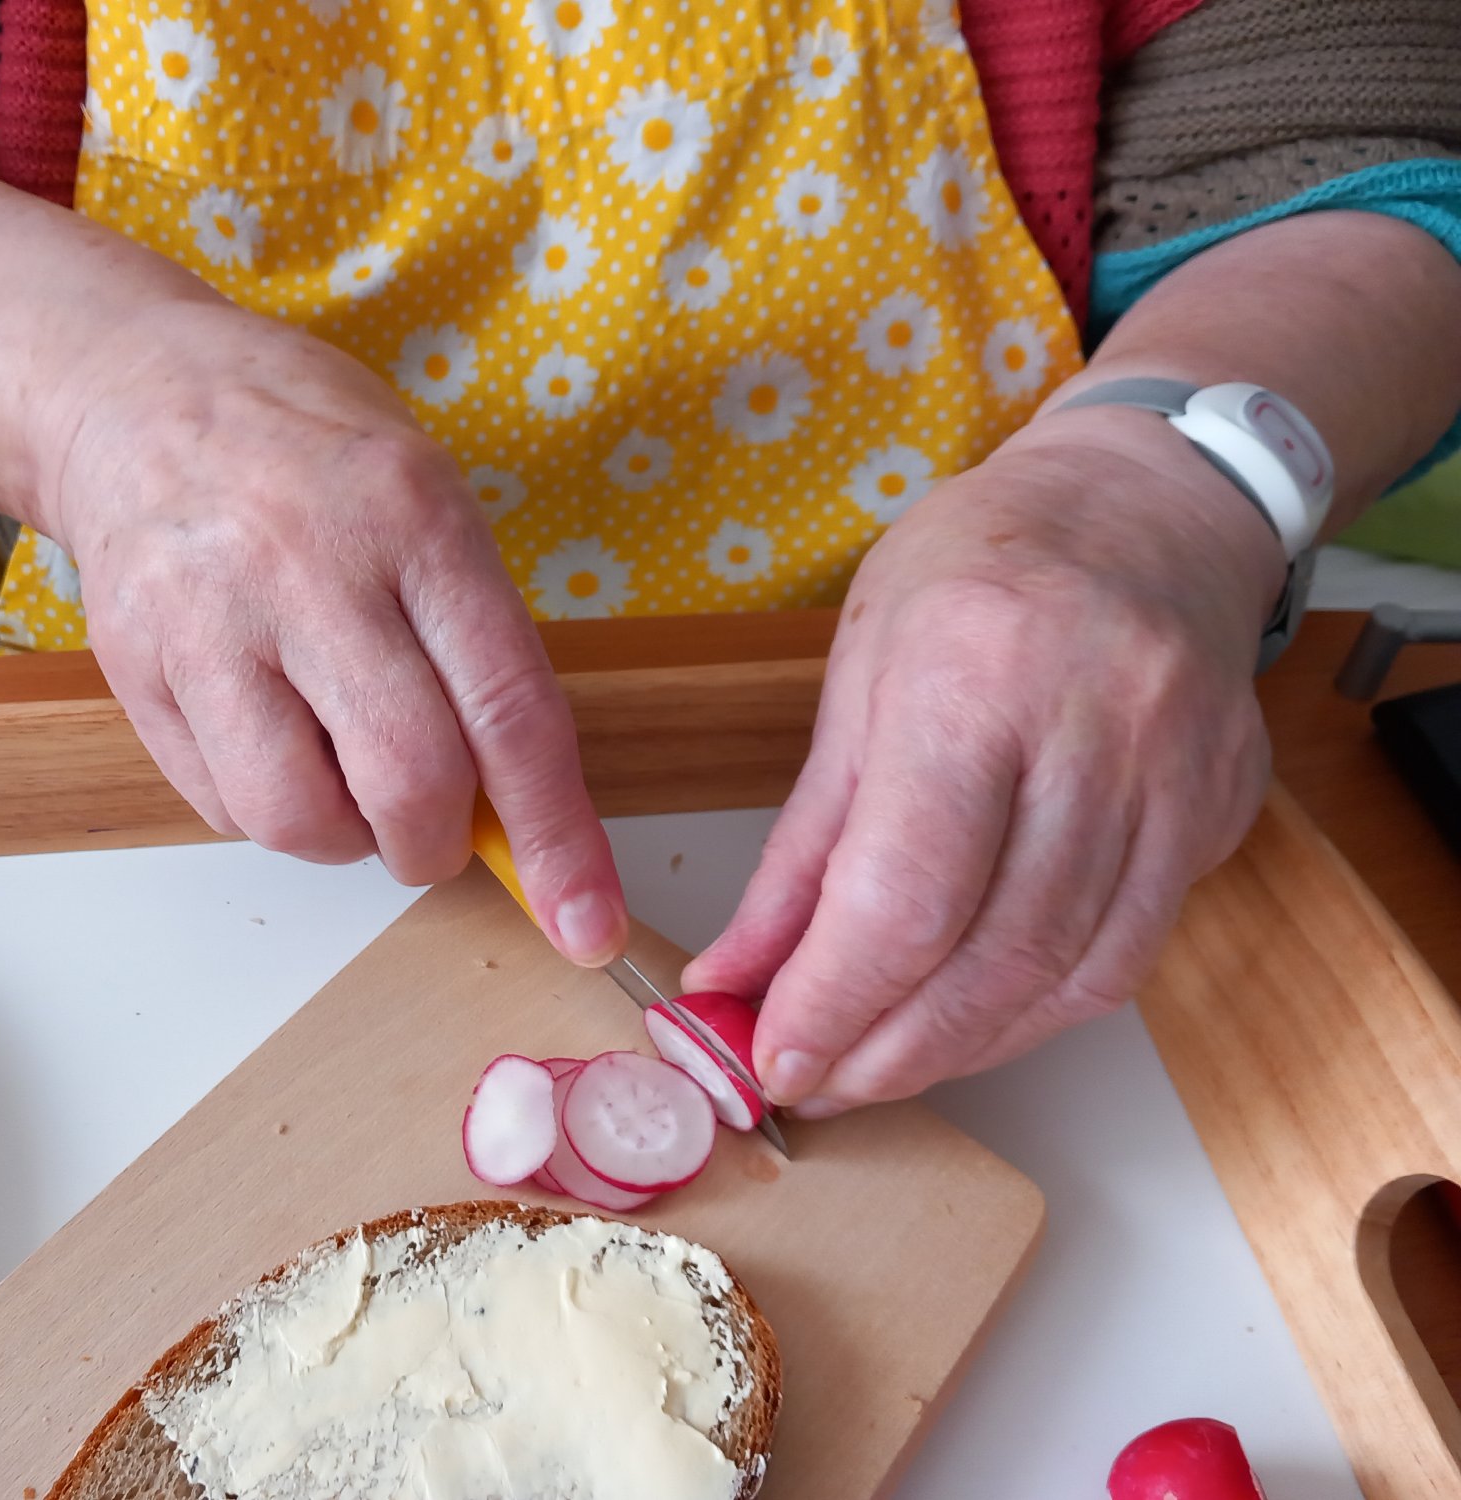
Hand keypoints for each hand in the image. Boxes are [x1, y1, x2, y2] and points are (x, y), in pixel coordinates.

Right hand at [41, 296, 627, 962]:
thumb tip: (518, 811)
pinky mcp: (133, 667)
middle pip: (406, 780)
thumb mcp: (428, 502)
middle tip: (434, 825)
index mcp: (414, 518)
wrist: (137, 393)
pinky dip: (268, 808)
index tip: (587, 924)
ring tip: (338, 768)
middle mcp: (307, 567)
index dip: (557, 835)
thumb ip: (477, 647)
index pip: (508, 709)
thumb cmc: (310, 454)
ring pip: (298, 818)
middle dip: (437, 843)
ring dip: (344, 835)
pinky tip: (270, 735)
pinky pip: (223, 807)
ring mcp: (207, 619)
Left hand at [683, 406, 1285, 1112]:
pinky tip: (975, 1022)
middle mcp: (1094, 725)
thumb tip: (735, 977)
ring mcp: (1177, 771)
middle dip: (890, 1048)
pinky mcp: (1220, 810)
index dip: (832, 1003)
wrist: (1146, 503)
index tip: (771, 1059)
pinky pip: (1128, 955)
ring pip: (1069, 974)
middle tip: (816, 1082)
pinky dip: (1039, 1010)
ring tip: (880, 1065)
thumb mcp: (855, 678)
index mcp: (973, 672)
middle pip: (992, 953)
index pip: (903, 895)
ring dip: (963, 1047)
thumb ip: (801, 847)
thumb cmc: (979, 570)